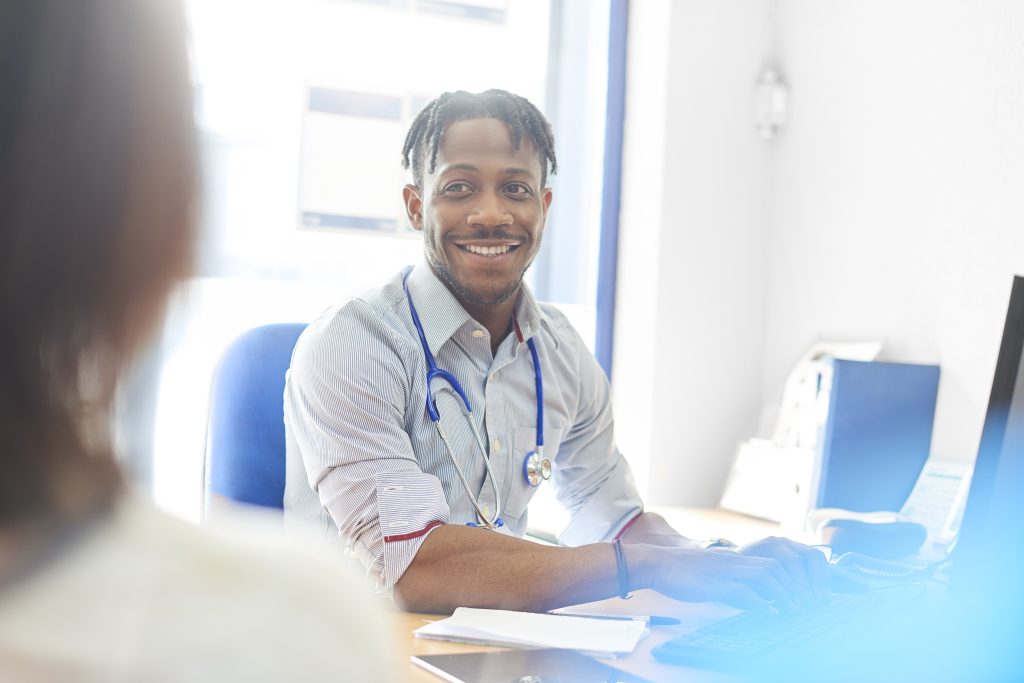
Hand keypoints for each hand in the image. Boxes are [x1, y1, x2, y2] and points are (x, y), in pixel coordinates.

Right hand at [643, 538, 829, 611]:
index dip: (791, 577)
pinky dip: (759, 602)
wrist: (660, 564)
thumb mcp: (717, 572)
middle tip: (805, 605)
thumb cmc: (686, 572)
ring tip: (793, 609)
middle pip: (775, 567)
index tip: (803, 594)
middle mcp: (735, 561)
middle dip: (794, 586)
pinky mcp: (714, 584)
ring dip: (783, 593)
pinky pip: (742, 591)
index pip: (774, 562)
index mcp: (737, 558)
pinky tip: (768, 612)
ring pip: (764, 576)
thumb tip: (758, 600)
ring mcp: (726, 571)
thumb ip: (737, 582)